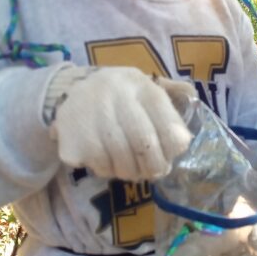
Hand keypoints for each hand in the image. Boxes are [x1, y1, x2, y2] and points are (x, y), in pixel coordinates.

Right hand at [46, 66, 194, 181]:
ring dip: (131, 171)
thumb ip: (170, 115)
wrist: (74, 95)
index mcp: (139, 84)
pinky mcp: (73, 135)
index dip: (173, 146)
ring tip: (132, 168)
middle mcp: (114, 92)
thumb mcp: (147, 95)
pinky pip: (101, 165)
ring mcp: (91, 113)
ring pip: (122, 159)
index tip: (172, 155)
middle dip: (154, 164)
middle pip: (144, 143)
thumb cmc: (122, 100)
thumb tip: (183, 142)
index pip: (166, 121)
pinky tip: (108, 161)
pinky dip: (109, 170)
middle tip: (155, 171)